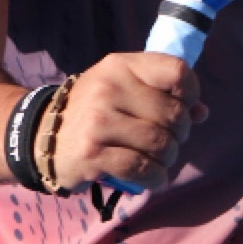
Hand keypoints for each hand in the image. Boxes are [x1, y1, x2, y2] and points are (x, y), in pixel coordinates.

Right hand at [51, 53, 207, 192]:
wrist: (40, 136)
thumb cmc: (94, 111)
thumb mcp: (122, 89)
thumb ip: (162, 95)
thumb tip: (202, 113)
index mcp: (120, 65)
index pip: (177, 71)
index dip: (190, 93)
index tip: (184, 107)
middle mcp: (109, 88)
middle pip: (173, 115)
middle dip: (179, 135)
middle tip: (167, 141)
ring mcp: (98, 121)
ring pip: (161, 144)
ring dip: (167, 159)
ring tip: (156, 160)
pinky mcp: (91, 154)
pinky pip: (142, 169)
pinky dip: (155, 178)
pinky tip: (151, 177)